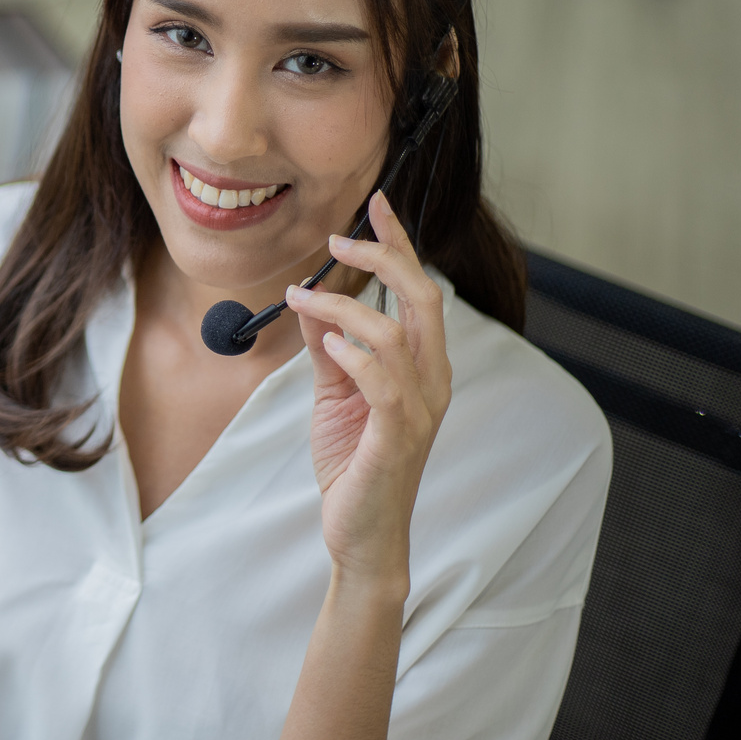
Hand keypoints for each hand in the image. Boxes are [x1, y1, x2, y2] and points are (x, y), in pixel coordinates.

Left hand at [284, 190, 451, 590]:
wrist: (361, 535)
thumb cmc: (353, 463)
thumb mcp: (332, 393)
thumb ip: (325, 344)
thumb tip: (308, 294)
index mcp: (422, 364)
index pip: (419, 289)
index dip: (400, 244)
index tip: (376, 203)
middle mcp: (432, 380)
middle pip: (424, 297)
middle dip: (383, 259)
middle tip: (338, 241)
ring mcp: (420, 409)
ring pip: (398, 334)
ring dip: (348, 309)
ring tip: (308, 301)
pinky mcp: (398, 437)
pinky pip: (385, 383)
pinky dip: (355, 356)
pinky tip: (329, 347)